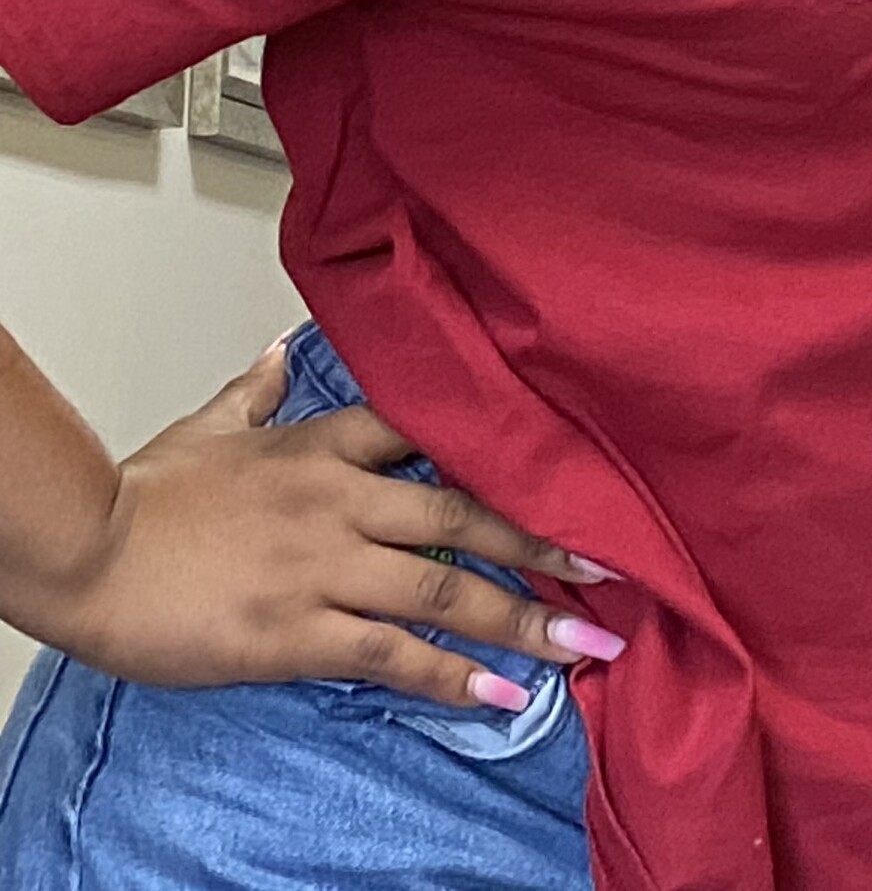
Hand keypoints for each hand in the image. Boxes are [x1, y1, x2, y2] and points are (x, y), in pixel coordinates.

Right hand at [10, 346, 618, 709]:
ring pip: (446, 588)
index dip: (511, 453)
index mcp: (327, 446)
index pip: (438, 434)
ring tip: (585, 641)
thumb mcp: (209, 428)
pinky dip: (453, 676)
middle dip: (545, 543)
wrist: (84, 550)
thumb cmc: (140, 495)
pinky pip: (393, 654)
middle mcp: (344, 500)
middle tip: (612, 565)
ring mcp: (325, 566)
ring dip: (522, 617)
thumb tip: (283, 352)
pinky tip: (503, 693)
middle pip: (467, 514)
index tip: (573, 468)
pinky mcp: (298, 631)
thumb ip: (259, 393)